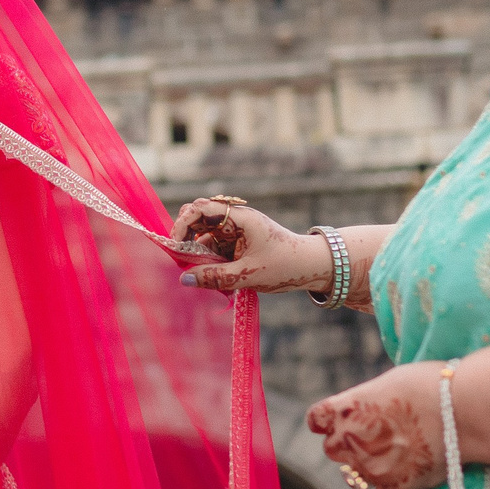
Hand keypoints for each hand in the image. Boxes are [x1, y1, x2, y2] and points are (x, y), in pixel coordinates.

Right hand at [172, 197, 329, 296]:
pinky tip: (214, 279)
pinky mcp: (238, 245)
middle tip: (181, 258)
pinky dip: (210, 263)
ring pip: (205, 237)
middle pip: (199, 218)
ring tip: (200, 276)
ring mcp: (236, 232)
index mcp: (239, 218)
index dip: (183, 224)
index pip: (201, 209)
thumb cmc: (286, 265)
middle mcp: (235, 220)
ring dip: (199, 254)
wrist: (314, 267)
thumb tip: (184, 279)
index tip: (175, 245)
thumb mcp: (248, 274)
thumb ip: (215, 277)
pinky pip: (215, 249)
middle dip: (186, 237)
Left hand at [307, 361, 446, 488]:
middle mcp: (349, 441)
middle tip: (376, 436)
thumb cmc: (430, 386)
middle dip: (348, 444)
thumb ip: (365, 402)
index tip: (339, 421)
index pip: (316, 420)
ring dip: (370, 463)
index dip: (328, 421)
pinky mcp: (394, 487)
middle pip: (332, 448)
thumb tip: (364, 411)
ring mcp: (370, 468)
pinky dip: (394, 480)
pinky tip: (413, 464)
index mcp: (344, 410)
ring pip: (356, 473)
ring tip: (399, 449)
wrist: (465, 410)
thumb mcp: (386, 383)